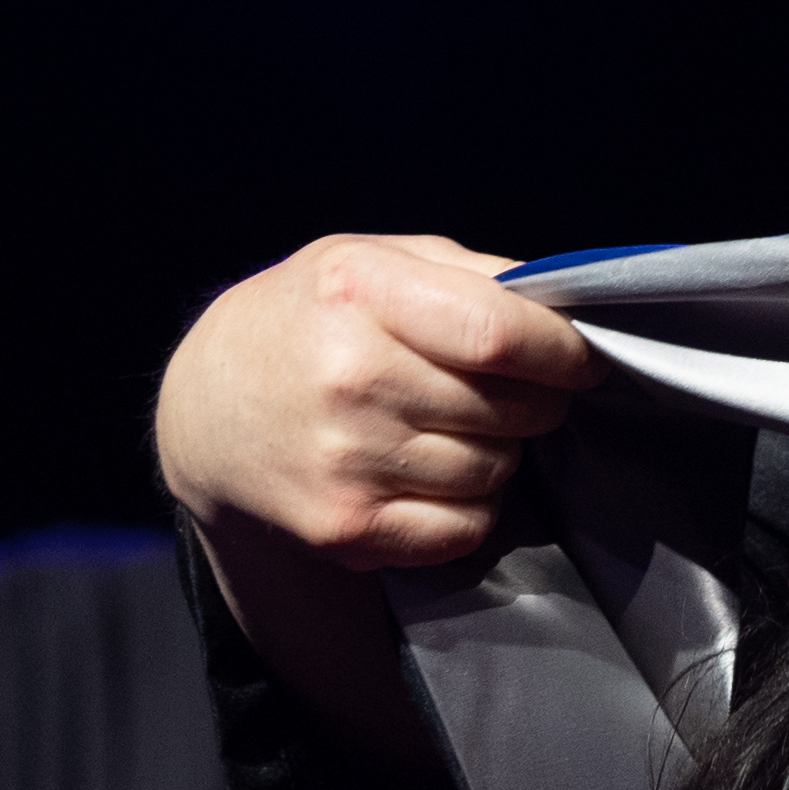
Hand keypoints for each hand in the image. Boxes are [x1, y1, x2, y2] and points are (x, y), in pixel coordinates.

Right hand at [154, 232, 603, 574]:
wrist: (209, 412)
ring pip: (495, 469)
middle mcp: (350, 377)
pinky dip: (468, 505)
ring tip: (447, 427)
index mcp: (359, 292)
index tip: (579, 358)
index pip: (500, 335)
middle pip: (510, 408)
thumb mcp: (370, 262)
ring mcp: (346, 461)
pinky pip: (465, 526)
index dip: (562, 352)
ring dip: (495, 451)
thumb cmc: (309, 322)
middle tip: (506, 391)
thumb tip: (566, 308)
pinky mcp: (347, 527)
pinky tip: (429, 473)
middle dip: (534, 400)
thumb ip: (469, 275)